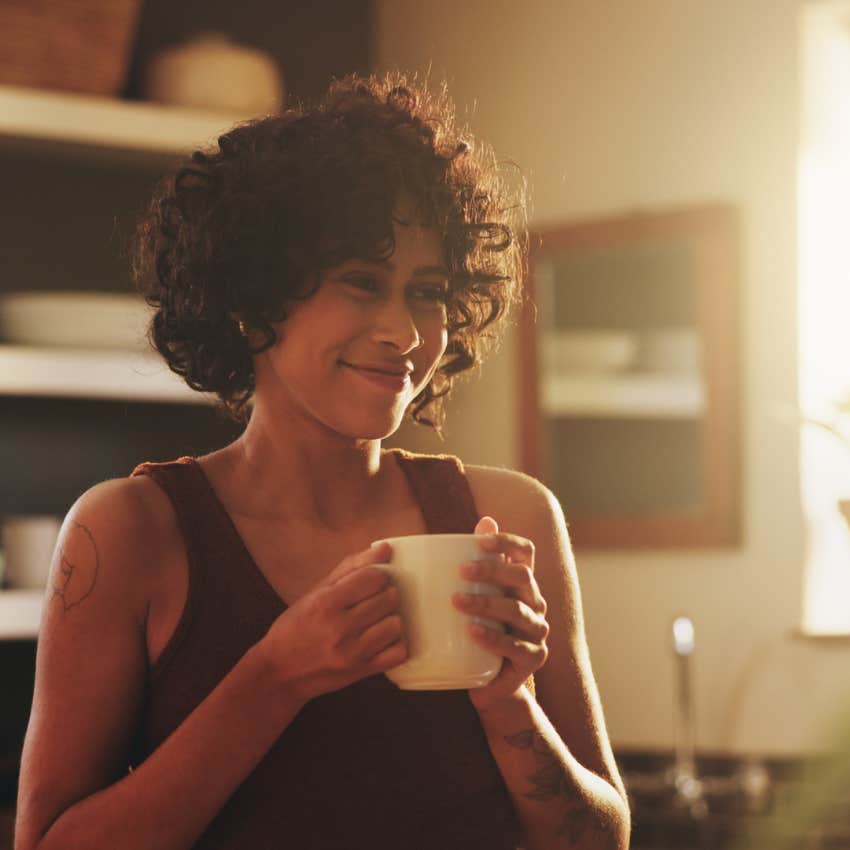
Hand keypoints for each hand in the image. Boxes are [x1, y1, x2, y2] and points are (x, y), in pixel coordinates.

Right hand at [260, 541, 406, 703]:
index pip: (374, 576)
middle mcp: (340, 627)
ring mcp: (352, 652)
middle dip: (386, 594)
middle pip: (389, 598)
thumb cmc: (296, 627)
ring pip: (396, 624)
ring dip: (391, 619)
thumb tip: (385, 548)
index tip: (372, 580)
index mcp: (326, 602)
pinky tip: (381, 640)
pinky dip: (395, 644)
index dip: (379, 574)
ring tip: (376, 621)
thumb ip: (351, 567)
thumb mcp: (316, 592)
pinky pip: (399, 652)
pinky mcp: (362, 671)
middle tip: (373, 600)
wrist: (279, 673)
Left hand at [452, 516, 548, 712]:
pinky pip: (515, 645)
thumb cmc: (479, 630)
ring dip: (486, 603)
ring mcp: (537, 631)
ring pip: (518, 610)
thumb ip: (476, 562)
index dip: (507, 542)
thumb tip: (483, 519)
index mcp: (522, 583)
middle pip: (522, 576)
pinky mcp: (533, 658)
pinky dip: (492, 637)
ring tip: (457, 601)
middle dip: (492, 570)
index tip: (480, 540)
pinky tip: (472, 631)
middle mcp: (535, 602)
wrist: (489, 681)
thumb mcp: (475, 596)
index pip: (525, 552)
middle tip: (461, 571)